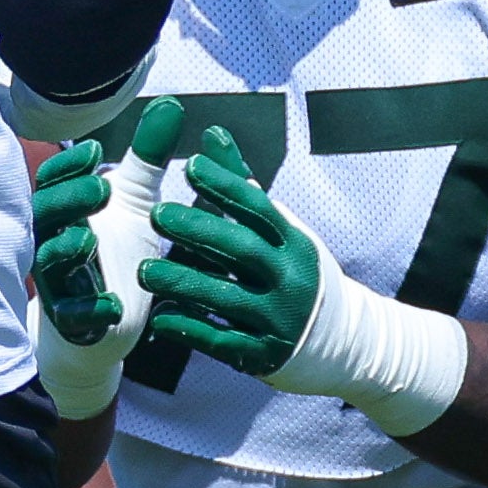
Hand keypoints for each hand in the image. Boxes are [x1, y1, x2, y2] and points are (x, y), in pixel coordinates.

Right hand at [31, 100, 179, 417]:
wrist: (110, 321)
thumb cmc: (117, 253)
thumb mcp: (136, 203)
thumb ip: (148, 158)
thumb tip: (170, 103)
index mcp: (63, 211)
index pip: (51, 181)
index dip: (68, 166)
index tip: (98, 149)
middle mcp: (52, 243)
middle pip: (44, 216)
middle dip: (67, 201)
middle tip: (102, 187)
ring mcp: (59, 284)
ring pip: (50, 265)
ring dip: (67, 250)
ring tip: (89, 239)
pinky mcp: (74, 323)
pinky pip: (73, 316)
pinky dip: (90, 310)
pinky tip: (113, 305)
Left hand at [140, 124, 323, 379]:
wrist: (343, 342)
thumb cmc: (294, 272)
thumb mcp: (279, 229)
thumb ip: (241, 184)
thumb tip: (212, 133)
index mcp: (293, 242)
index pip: (259, 208)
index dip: (226, 186)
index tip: (191, 166)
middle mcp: (289, 278)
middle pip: (242, 250)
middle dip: (199, 231)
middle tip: (156, 214)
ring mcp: (278, 319)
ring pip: (226, 298)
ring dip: (184, 284)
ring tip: (144, 272)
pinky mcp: (264, 354)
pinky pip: (222, 341)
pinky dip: (191, 329)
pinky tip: (160, 318)